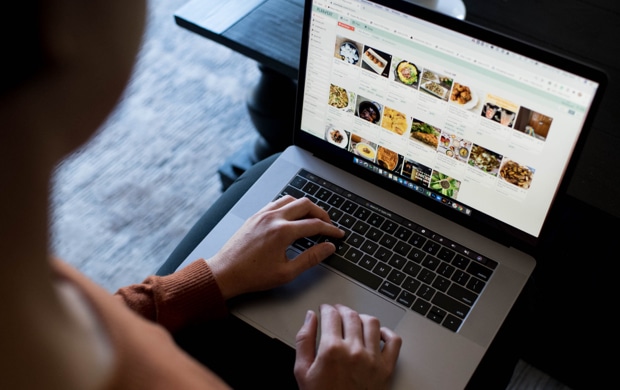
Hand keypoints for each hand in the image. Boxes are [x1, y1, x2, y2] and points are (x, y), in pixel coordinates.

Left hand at [207, 196, 343, 299]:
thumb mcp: (286, 272)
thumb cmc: (251, 275)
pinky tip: (292, 215)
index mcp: (283, 232)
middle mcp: (273, 218)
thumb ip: (311, 258)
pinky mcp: (255, 216)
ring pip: (291, 199)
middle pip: (306, 205)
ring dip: (305, 206)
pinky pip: (277, 202)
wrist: (225, 273)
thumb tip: (327, 248)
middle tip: (328, 224)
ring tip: (312, 218)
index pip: (315, 225)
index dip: (330, 230)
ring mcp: (263, 214)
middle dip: (321, 213)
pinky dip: (289, 205)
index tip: (338, 235)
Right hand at [294, 304, 401, 389]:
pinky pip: (394, 341)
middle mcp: (354, 351)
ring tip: (355, 320)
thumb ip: (304, 340)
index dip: (326, 308)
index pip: (331, 315)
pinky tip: (377, 333)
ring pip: (372, 323)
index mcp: (332, 350)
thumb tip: (310, 317)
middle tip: (337, 311)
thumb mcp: (302, 371)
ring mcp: (373, 359)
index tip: (325, 309)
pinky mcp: (386, 369)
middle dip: (342, 309)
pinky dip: (386, 333)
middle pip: (350, 316)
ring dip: (361, 317)